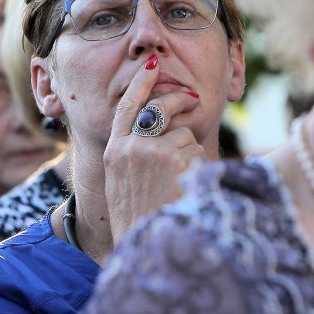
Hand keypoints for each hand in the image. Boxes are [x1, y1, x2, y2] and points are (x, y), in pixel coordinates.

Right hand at [104, 54, 202, 243]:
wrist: (147, 248)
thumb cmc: (137, 217)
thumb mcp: (121, 183)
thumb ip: (131, 153)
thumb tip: (153, 126)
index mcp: (115, 151)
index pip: (127, 106)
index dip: (140, 82)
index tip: (152, 64)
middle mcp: (132, 147)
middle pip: (160, 107)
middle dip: (179, 98)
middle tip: (192, 97)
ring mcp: (155, 152)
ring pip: (184, 135)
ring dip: (189, 152)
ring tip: (179, 183)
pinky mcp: (179, 160)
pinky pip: (197, 150)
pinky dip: (198, 165)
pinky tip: (188, 187)